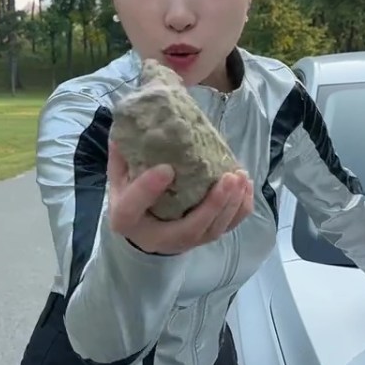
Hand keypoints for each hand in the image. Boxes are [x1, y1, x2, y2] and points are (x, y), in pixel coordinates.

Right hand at [106, 141, 253, 254]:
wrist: (144, 230)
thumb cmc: (131, 198)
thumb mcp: (119, 177)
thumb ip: (122, 155)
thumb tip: (128, 123)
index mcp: (126, 219)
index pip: (132, 208)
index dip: (148, 189)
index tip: (167, 168)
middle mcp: (158, 238)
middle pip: (188, 229)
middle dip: (212, 204)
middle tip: (227, 177)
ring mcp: (185, 241)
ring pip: (213, 230)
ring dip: (231, 204)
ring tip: (240, 177)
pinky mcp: (205, 237)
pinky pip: (228, 227)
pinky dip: (241, 208)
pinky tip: (245, 185)